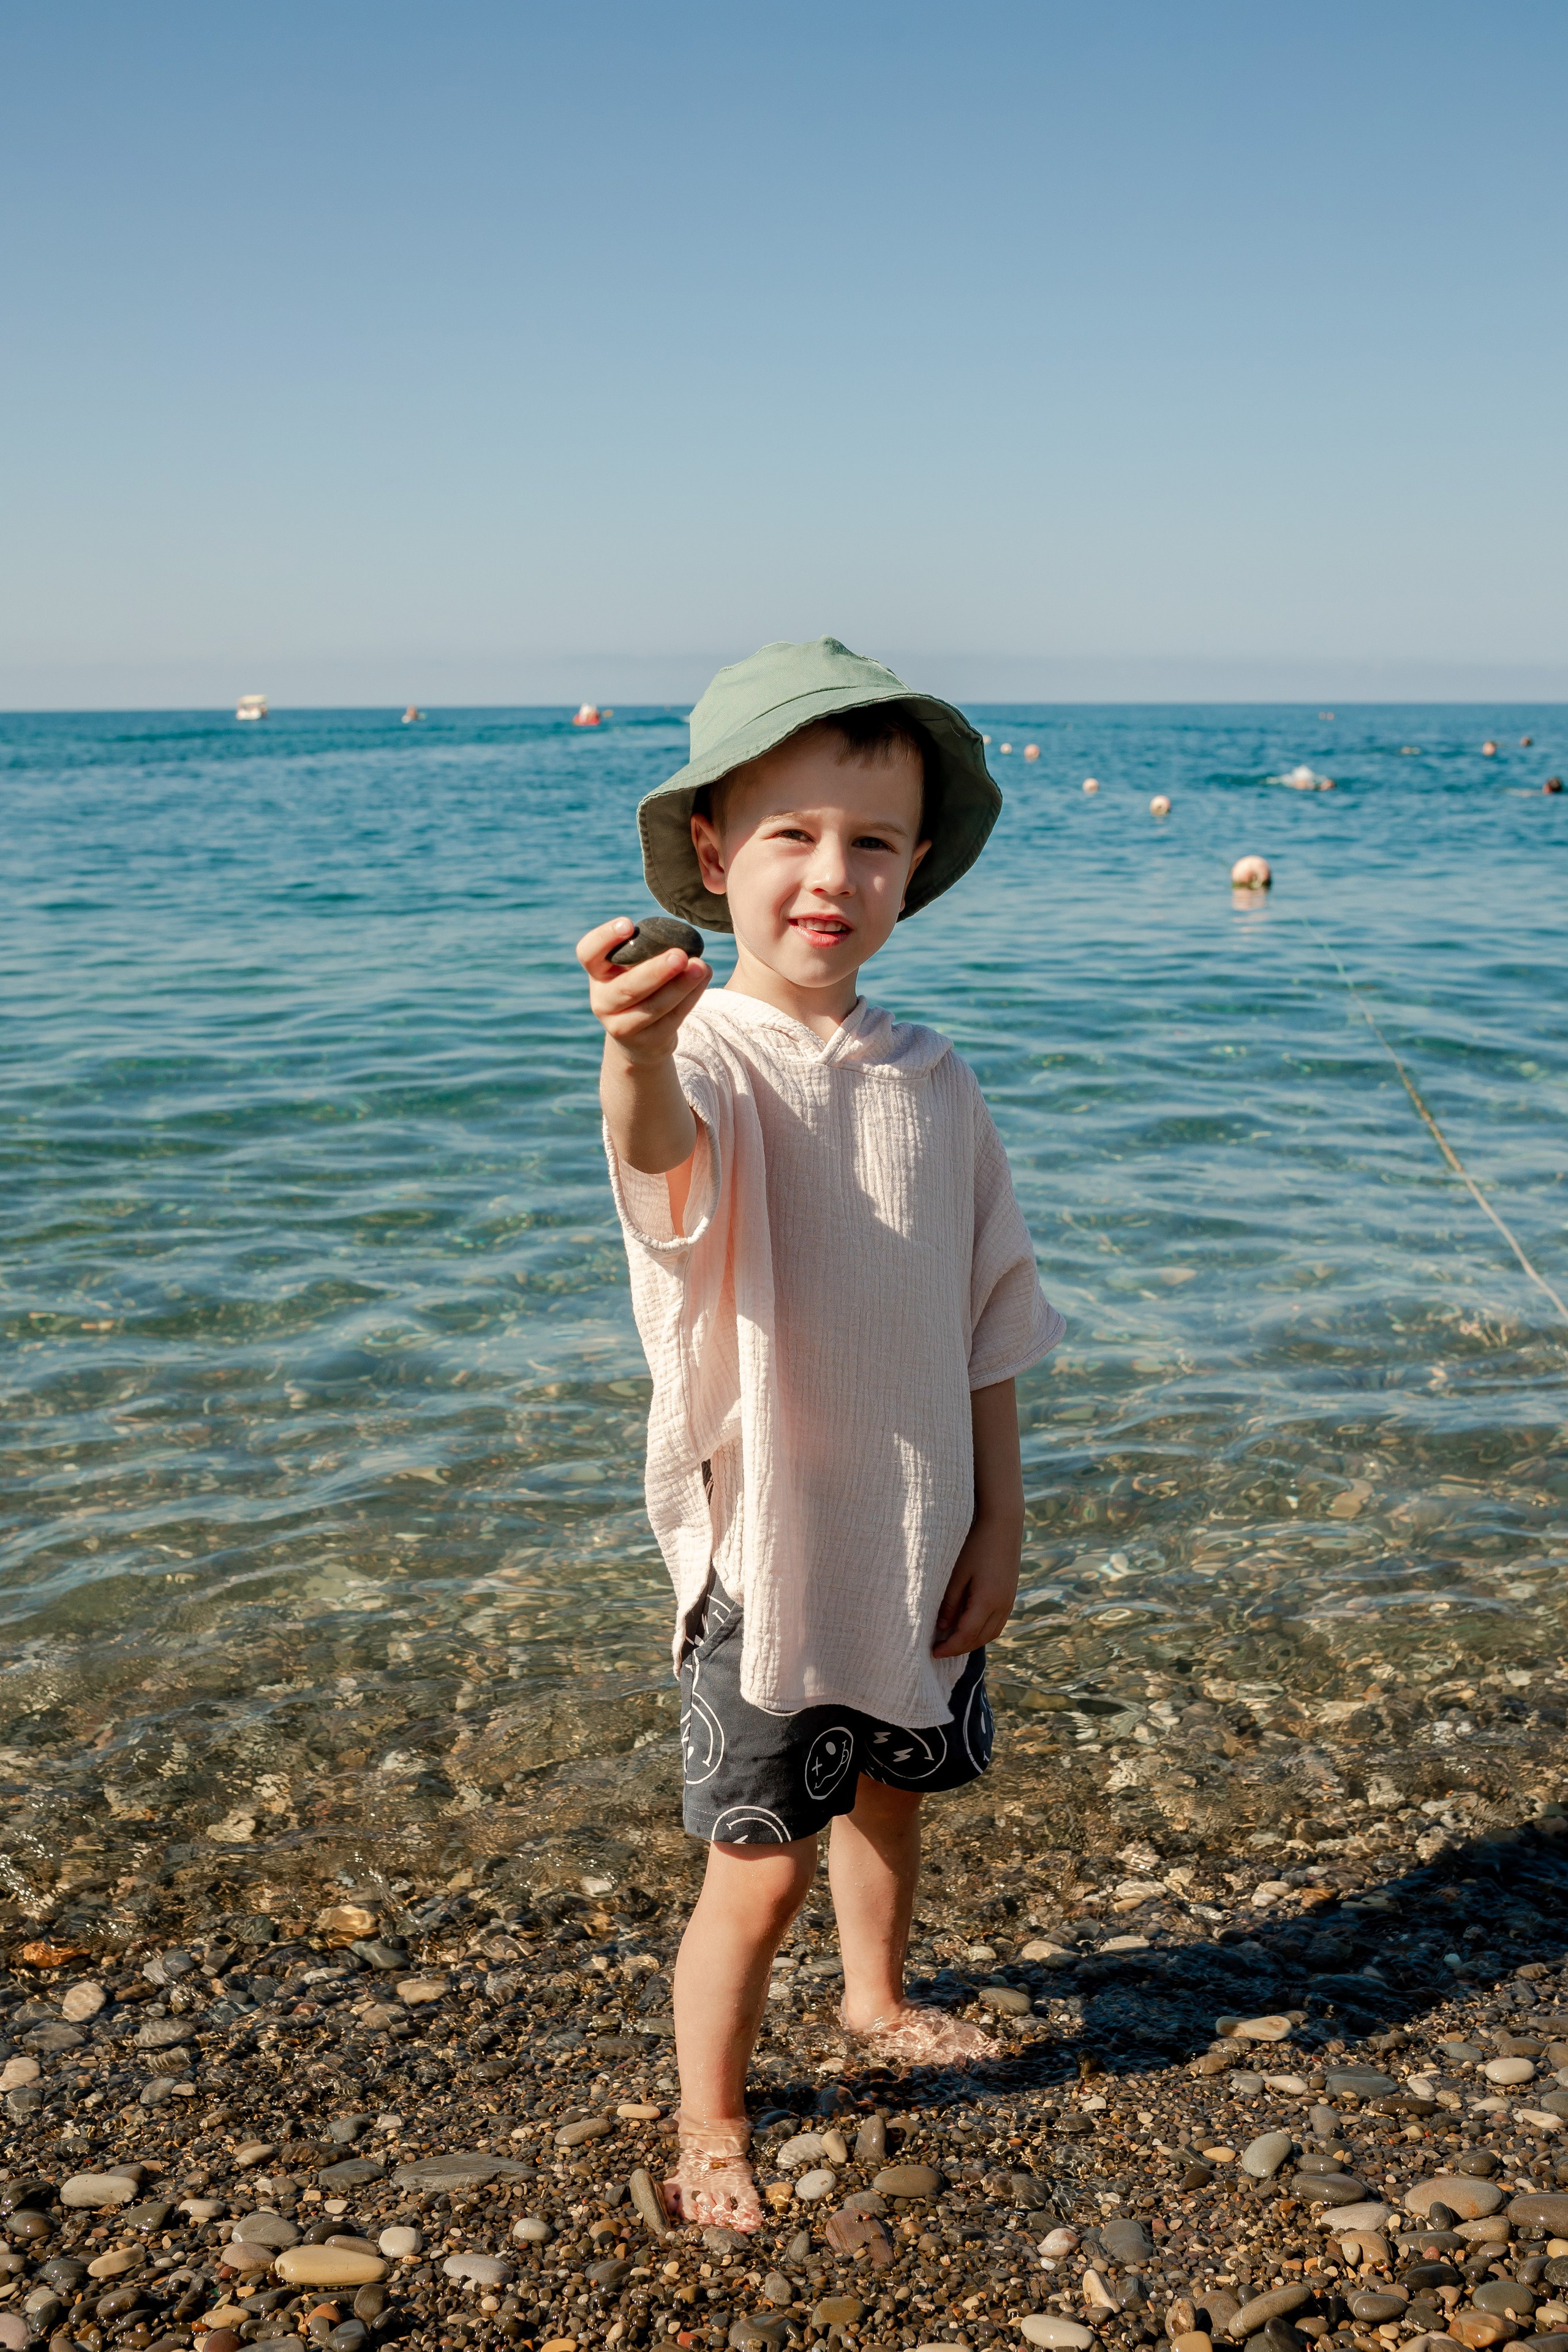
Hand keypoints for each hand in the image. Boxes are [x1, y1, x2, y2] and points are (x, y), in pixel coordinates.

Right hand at [577, 918, 710, 1067]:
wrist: (639, 1037)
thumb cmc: (639, 986)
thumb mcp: (633, 968)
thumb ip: (649, 952)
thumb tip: (684, 941)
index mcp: (597, 973)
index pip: (588, 953)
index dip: (604, 937)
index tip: (628, 924)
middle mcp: (603, 1001)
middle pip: (626, 987)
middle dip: (655, 971)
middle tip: (679, 955)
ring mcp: (622, 1025)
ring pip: (653, 1007)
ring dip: (680, 986)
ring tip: (701, 967)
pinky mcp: (647, 1041)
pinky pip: (672, 1018)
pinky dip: (690, 997)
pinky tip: (703, 979)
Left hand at [931, 1515, 1020, 1657]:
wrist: (1003, 1524)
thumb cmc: (975, 1544)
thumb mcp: (957, 1573)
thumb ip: (950, 1603)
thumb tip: (942, 1628)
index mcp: (987, 1601)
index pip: (965, 1635)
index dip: (949, 1648)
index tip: (932, 1652)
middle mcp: (1002, 1606)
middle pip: (979, 1639)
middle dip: (959, 1649)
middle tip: (939, 1650)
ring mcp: (1009, 1601)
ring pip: (991, 1634)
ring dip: (972, 1642)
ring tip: (952, 1642)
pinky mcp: (1010, 1595)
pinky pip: (997, 1623)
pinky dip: (982, 1632)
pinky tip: (969, 1627)